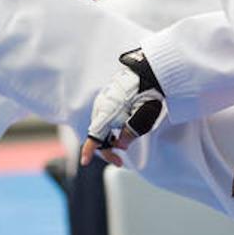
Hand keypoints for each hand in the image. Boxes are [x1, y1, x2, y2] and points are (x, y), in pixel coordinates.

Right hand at [80, 49, 164, 166]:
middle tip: (120, 162)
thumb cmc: (147, 93)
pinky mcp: (108, 99)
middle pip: (98, 134)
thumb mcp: (143, 117)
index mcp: (107, 111)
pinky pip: (105, 118)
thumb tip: (120, 145)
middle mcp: (101, 106)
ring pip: (102, 126)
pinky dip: (111, 128)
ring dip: (110, 138)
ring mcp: (103, 101)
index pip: (95, 135)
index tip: (85, 162)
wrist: (148, 71)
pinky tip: (122, 129)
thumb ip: (130, 132)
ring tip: (125, 142)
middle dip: (108, 149)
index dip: (89, 150)